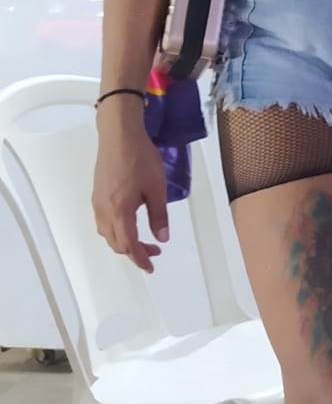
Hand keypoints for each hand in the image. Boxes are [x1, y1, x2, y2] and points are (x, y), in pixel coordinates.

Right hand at [92, 111, 168, 273]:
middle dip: (134, 252)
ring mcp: (98, 202)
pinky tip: (128, 224)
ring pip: (107, 233)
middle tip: (153, 252)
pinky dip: (115, 231)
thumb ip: (159, 216)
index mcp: (119, 212)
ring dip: (123, 242)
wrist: (119, 136)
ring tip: (143, 241)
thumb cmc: (140, 159)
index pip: (128, 245)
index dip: (140, 258)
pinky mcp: (97, 194)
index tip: (150, 267)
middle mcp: (104, 210)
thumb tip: (162, 238)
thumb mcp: (157, 189)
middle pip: (116, 242)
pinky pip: (103, 222)